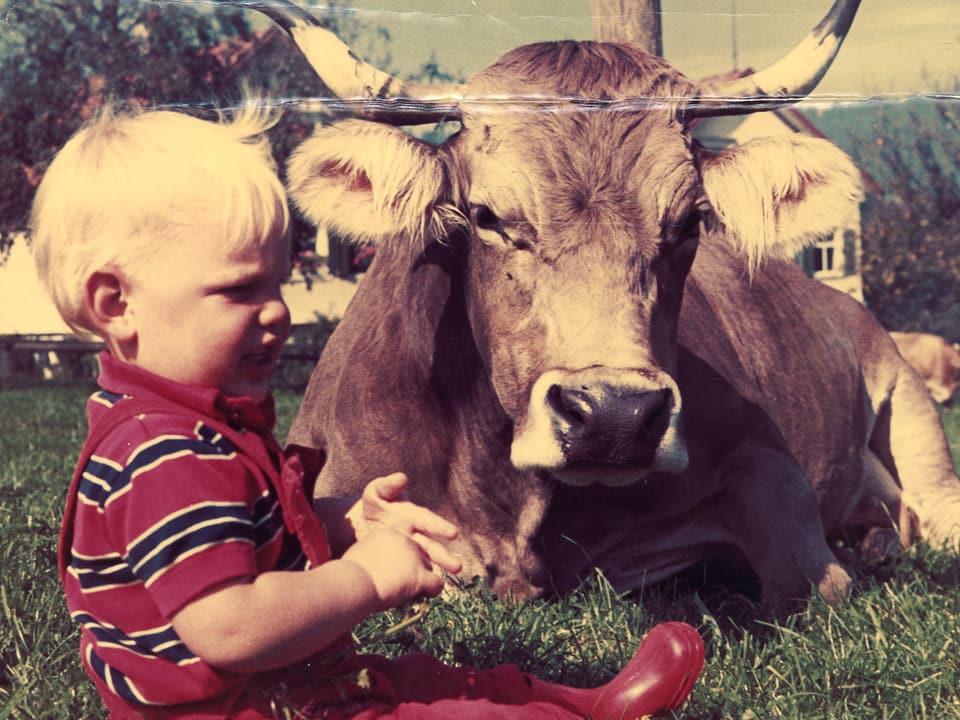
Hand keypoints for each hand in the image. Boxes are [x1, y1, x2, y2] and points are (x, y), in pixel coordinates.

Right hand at [342, 527, 445, 607]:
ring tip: (411, 594)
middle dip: (413, 569)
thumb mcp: (358, 556)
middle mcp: (404, 540)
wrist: (351, 584)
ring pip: (428, 568)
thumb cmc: (347, 576)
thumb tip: (370, 566)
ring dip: (422, 580)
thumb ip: (370, 555)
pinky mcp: (420, 576)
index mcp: (388, 534)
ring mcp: (414, 557)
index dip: (399, 560)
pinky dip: (433, 591)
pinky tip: (426, 596)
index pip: (403, 545)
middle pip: (418, 554)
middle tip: (402, 585)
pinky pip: (437, 583)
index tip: (392, 572)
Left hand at [347, 473, 461, 574]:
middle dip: (443, 556)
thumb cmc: (373, 504)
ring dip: (436, 571)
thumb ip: (388, 486)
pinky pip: (413, 571)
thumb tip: (403, 478)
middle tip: (457, 567)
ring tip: (447, 582)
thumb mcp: (376, 493)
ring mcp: (410, 549)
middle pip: (431, 546)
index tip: (453, 534)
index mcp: (412, 516)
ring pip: (425, 561)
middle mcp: (416, 533)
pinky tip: (423, 591)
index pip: (427, 521)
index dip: (439, 527)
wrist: (360, 523)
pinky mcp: (403, 561)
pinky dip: (418, 580)